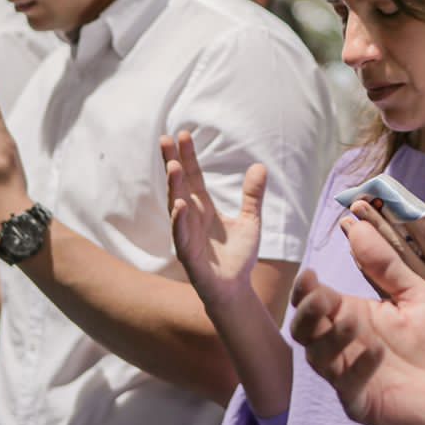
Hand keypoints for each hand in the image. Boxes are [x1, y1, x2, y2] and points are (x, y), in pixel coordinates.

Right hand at [161, 131, 263, 306]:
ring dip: (174, 187)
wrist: (236, 290)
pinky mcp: (189, 256)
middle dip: (172, 163)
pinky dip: (180, 222)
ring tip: (173, 166)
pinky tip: (180, 206)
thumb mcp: (251, 221)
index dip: (188, 157)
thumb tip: (260, 166)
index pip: (193, 177)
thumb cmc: (238, 257)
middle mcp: (191, 218)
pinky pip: (182, 236)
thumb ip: (253, 195)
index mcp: (204, 209)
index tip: (183, 134)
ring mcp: (187, 236)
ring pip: (177, 207)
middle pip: (179, 186)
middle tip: (165, 139)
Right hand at [288, 215, 424, 424]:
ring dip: (332, 338)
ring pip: (319, 358)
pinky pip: (349, 387)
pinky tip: (376, 352)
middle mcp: (342, 345)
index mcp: (351, 315)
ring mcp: (349, 376)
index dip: (306, 288)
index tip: (311, 272)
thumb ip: (387, 265)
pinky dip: (358, 368)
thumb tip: (359, 225)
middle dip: (307, 312)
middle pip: (303, 329)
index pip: (314, 300)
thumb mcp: (416, 295)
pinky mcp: (362, 403)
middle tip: (322, 296)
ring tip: (353, 320)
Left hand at [347, 195, 424, 385]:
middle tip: (356, 203)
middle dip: (376, 224)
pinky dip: (366, 265)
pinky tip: (352, 248)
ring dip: (365, 242)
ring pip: (384, 265)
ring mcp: (412, 296)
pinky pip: (379, 283)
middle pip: (398, 248)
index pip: (422, 235)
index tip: (387, 196)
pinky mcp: (401, 308)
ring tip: (347, 220)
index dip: (403, 214)